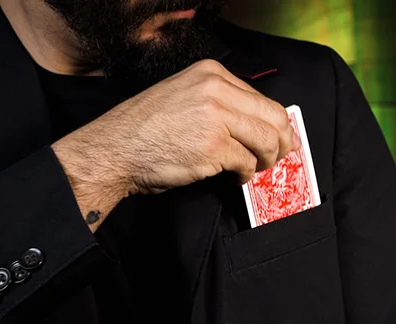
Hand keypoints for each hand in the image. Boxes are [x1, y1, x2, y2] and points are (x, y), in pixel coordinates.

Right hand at [52, 59, 298, 228]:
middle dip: (281, 142)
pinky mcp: (214, 148)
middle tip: (275, 158)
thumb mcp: (183, 96)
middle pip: (273, 117)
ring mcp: (216, 118)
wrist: (114, 149)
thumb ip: (218, 102)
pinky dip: (245, 175)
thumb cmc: (144, 129)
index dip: (275, 123)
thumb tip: (253, 123)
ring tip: (252, 169)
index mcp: (211, 74)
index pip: (261, 98)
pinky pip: (247, 163)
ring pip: (267, 141)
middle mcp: (216, 90)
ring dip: (265, 160)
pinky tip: (233, 177)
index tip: (276, 139)